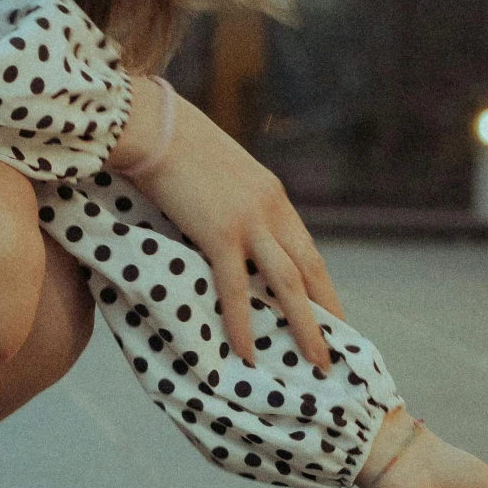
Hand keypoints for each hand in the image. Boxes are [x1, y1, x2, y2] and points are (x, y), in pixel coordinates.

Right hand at [119, 84, 339, 368]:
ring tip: (317, 363)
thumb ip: (227, 200)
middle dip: (328, 313)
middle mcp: (270, 210)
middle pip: (310, 270)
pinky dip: (243, 323)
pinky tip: (248, 352)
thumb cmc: (170, 141)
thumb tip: (215, 221)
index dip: (322, 287)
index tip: (331, 316)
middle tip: (337, 352)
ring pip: (289, 284)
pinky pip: (235, 287)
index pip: (307, 250)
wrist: (151, 124)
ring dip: (306, 326)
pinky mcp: (218, 232)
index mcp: (271, 195)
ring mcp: (248, 222)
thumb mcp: (214, 171)